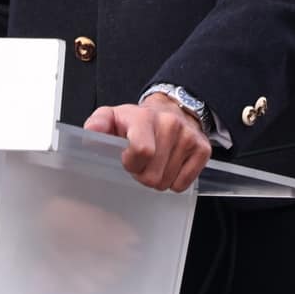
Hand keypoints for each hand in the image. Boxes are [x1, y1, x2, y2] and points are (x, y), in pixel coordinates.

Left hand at [83, 95, 211, 192]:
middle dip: (142, 174)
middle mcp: (170, 124)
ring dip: (158, 177)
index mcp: (144, 117)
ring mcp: (189, 137)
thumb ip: (98, 124)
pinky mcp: (203, 150)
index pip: (142, 151)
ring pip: (167, 182)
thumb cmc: (137, 120)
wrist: (172, 110)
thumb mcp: (112, 116)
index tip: (127, 159)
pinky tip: (169, 165)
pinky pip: (184, 183)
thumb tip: (91, 134)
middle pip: (153, 175)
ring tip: (155, 162)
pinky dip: (174, 181)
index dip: (131, 164)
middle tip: (141, 162)